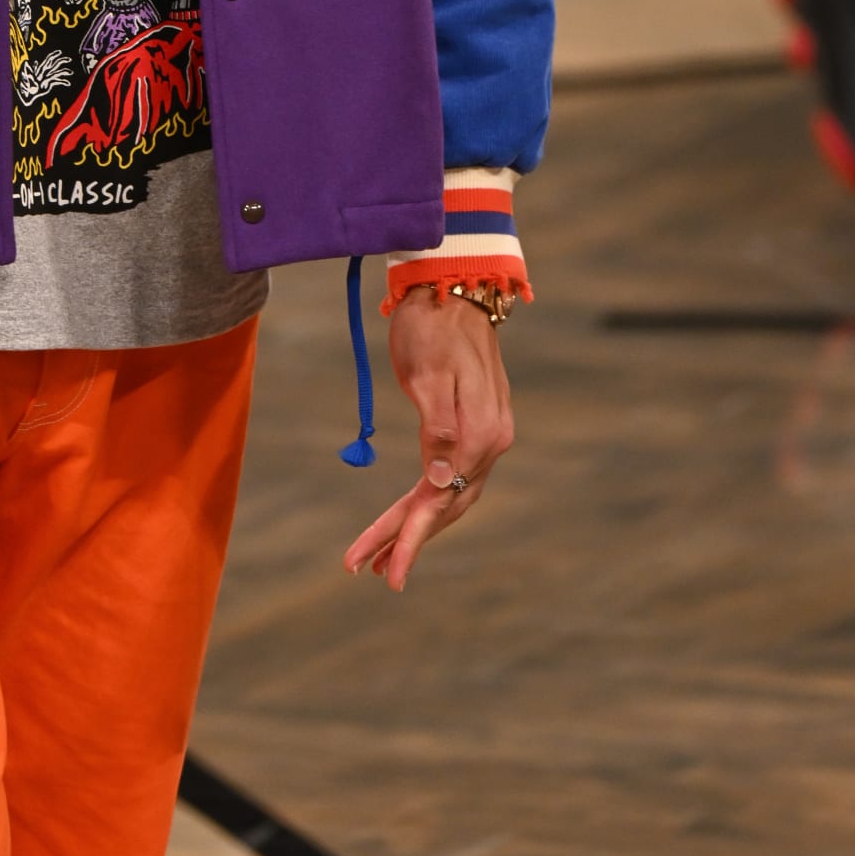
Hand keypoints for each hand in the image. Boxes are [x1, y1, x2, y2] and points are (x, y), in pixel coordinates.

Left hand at [343, 289, 513, 591]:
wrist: (453, 286)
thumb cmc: (432, 325)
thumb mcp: (429, 373)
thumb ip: (438, 429)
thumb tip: (442, 483)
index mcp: (482, 434)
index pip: (440, 500)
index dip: (406, 536)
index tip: (379, 568)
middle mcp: (491, 441)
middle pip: (445, 506)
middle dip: (403, 539)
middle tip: (363, 569)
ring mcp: (486, 435)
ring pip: (449, 496)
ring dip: (414, 526)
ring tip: (376, 557)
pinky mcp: (474, 427)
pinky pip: (451, 476)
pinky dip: (426, 501)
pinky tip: (407, 515)